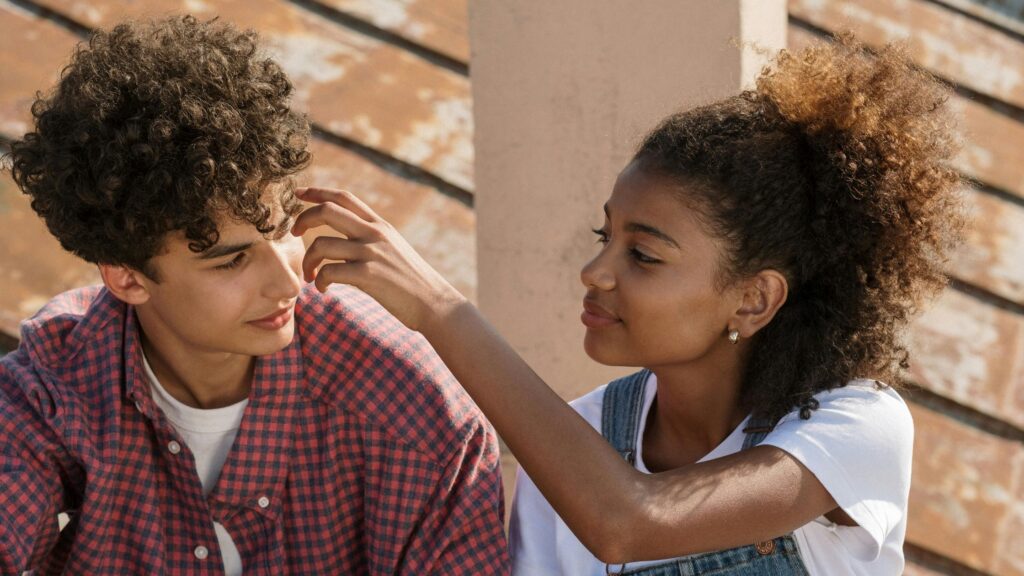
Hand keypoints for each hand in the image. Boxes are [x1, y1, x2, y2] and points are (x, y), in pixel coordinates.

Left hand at [291, 187, 465, 331]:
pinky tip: (324, 289)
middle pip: (327, 211)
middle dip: (303, 219)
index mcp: (380, 225)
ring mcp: (371, 253)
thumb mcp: (394, 249)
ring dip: (308, 261)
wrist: (434, 303)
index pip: (344, 197)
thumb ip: (372, 238)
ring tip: (311, 276)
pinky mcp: (369, 275)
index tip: (298, 194)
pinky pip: (329, 272)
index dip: (317, 192)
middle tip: (295, 234)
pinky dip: (320, 281)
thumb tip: (347, 236)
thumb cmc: (412, 281)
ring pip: (321, 244)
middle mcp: (375, 234)